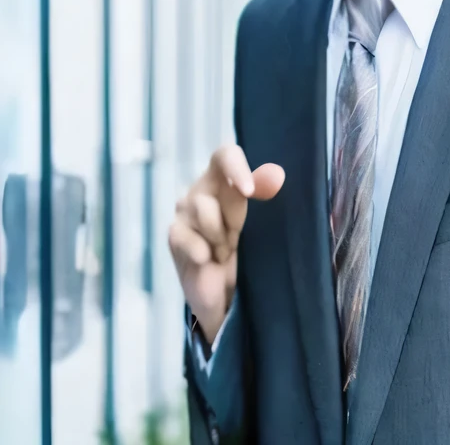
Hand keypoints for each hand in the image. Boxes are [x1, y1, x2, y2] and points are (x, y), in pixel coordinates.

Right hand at [168, 145, 283, 344]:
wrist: (229, 295)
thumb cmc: (251, 252)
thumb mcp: (265, 227)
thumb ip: (268, 200)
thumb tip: (275, 176)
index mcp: (229, 180)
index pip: (225, 155)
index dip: (235, 167)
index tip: (248, 191)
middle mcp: (204, 189)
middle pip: (214, 184)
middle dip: (233, 216)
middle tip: (239, 239)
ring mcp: (186, 210)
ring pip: (202, 209)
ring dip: (220, 237)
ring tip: (225, 253)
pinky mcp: (175, 234)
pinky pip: (186, 236)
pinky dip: (202, 252)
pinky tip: (208, 261)